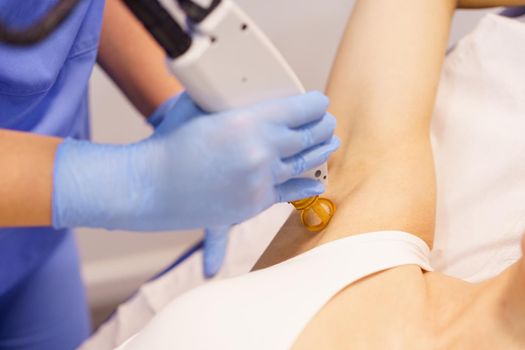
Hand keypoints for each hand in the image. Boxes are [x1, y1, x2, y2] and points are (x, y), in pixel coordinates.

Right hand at [52, 92, 337, 230]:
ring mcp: (260, 180)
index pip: (299, 108)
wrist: (149, 187)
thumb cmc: (169, 141)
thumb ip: (224, 96)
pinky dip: (306, 186)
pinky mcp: (254, 203)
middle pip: (307, 136)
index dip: (315, 104)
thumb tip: (239, 88)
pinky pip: (289, 193)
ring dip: (321, 152)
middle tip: (328, 122)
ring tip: (330, 144)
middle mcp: (261, 151)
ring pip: (303, 164)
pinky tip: (318, 183)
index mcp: (248, 121)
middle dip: (323, 126)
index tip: (321, 102)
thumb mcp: (196, 104)